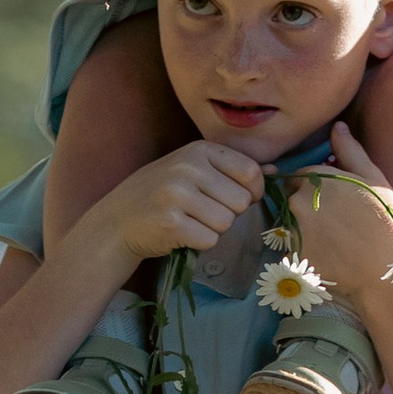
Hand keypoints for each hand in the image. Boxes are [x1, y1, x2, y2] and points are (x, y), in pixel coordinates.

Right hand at [99, 135, 264, 260]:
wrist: (116, 222)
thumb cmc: (159, 195)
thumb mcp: (192, 170)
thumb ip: (231, 169)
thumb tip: (276, 170)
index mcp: (198, 150)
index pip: (250, 172)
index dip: (251, 193)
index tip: (235, 200)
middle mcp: (188, 168)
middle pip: (240, 201)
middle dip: (227, 214)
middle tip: (201, 213)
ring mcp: (177, 195)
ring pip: (226, 223)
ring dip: (212, 229)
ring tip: (189, 222)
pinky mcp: (171, 224)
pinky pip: (209, 240)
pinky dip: (199, 243)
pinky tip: (180, 234)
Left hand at [287, 127, 392, 297]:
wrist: (388, 269)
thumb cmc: (387, 221)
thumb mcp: (375, 179)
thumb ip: (351, 151)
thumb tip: (337, 127)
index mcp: (317, 179)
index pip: (301, 176)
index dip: (318, 187)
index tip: (337, 200)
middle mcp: (298, 203)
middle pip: (292, 199)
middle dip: (309, 207)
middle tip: (338, 222)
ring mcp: (293, 232)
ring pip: (291, 225)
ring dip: (307, 229)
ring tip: (338, 240)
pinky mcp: (293, 258)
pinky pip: (294, 250)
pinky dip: (308, 252)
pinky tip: (332, 256)